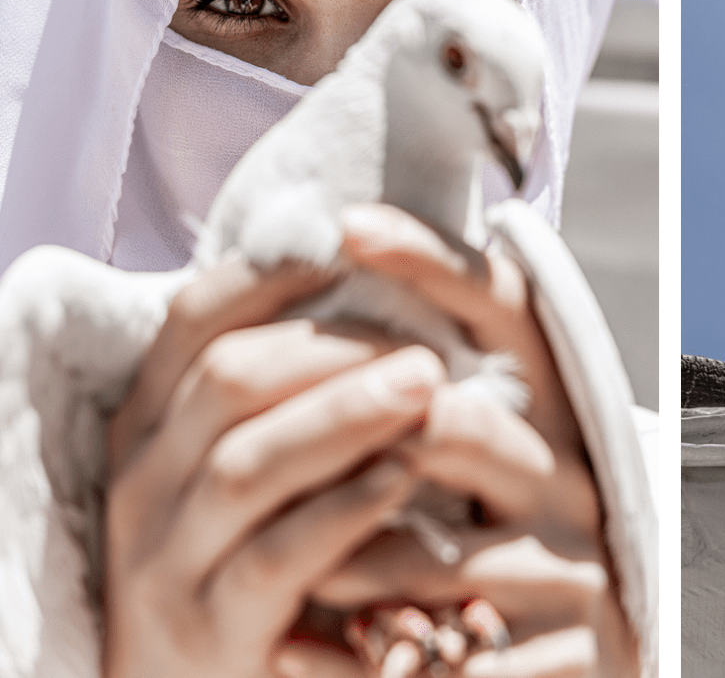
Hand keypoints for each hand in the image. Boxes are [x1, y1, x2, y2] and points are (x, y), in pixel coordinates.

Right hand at [104, 257, 441, 677]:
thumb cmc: (248, 559)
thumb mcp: (247, 468)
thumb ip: (278, 392)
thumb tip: (348, 277)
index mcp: (151, 427)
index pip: (195, 322)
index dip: (271, 275)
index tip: (348, 247)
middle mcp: (146, 484)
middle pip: (230, 381)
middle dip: (334, 348)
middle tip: (426, 341)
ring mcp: (168, 561)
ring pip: (250, 462)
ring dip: (346, 414)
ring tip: (427, 384)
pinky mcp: (213, 629)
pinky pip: (279, 555)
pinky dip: (346, 508)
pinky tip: (405, 475)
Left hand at [295, 203, 634, 677]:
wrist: (589, 659)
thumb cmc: (511, 546)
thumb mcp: (492, 462)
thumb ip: (436, 396)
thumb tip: (349, 272)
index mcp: (558, 413)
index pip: (507, 309)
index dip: (431, 262)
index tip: (350, 224)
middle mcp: (574, 473)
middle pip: (450, 424)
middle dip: (353, 446)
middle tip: (273, 470)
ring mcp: (580, 563)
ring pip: (430, 552)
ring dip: (342, 565)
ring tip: (297, 576)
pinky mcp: (581, 648)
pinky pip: (450, 656)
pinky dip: (365, 660)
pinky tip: (304, 654)